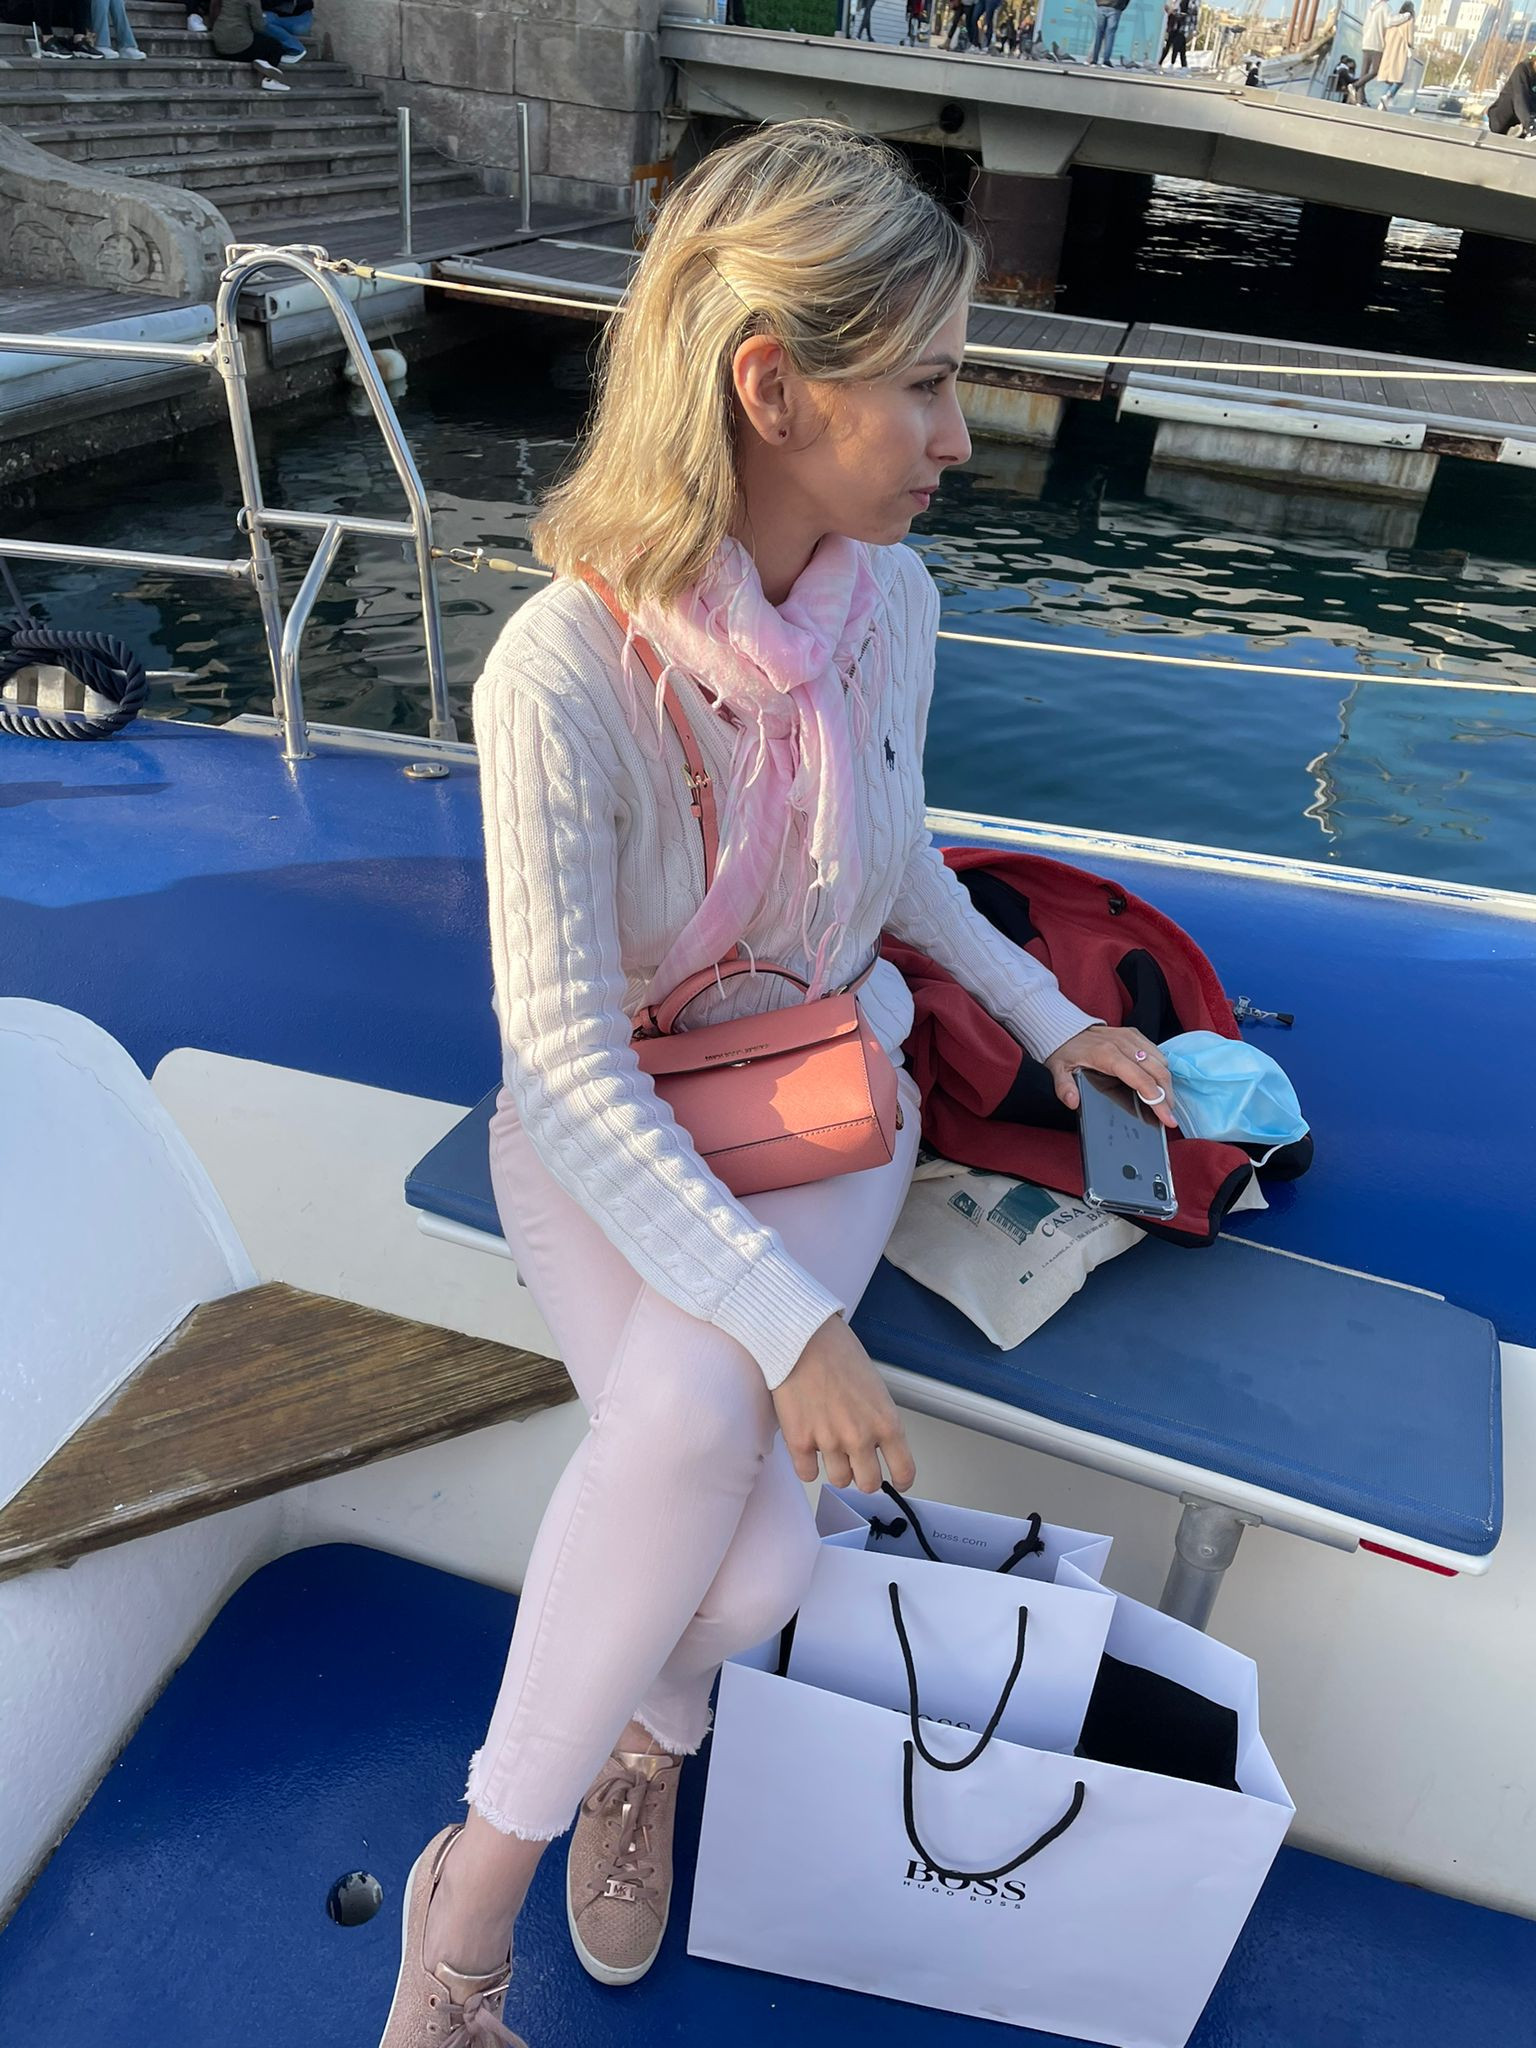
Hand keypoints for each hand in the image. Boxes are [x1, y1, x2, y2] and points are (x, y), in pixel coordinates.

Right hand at [773, 1314, 915, 1495]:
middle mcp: (860, 1437)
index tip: (896, 1480)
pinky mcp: (799, 1441)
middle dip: (863, 1474)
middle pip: (868, 1483)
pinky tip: (809, 1446)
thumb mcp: (874, 1387)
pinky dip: (808, 1464)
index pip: (904, 1470)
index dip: (900, 1480)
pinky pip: (808, 1474)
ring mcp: (829, 1442)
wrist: (803, 1338)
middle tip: (856, 1462)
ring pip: (839, 1481)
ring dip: (836, 1468)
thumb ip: (878, 1420)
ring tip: (830, 1447)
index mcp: (886, 1422)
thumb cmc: (838, 1352)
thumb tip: (874, 1443)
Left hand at [1045, 1024, 1177, 1129]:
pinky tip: (1158, 1082)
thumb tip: (1072, 1101)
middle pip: (1158, 1072)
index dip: (1157, 1101)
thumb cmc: (1065, 1050)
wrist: (1065, 1028)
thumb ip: (1064, 1087)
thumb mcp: (1058, 1070)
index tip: (1167, 1118)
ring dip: (1167, 1083)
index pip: (1142, 1080)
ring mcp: (1131, 1038)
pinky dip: (1162, 1069)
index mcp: (1108, 1055)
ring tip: (1165, 1102)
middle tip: (1169, 1116)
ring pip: (1161, 1062)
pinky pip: (1156, 1051)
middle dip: (1167, 1096)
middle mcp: (1124, 1044)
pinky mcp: (1134, 1034)